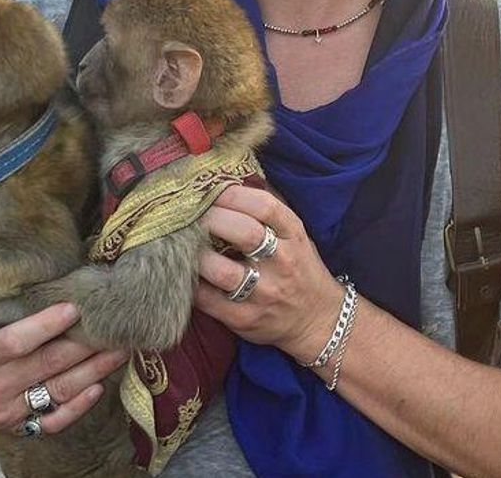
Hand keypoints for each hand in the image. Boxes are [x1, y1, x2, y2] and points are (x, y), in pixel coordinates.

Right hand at [0, 282, 127, 432]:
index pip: (16, 342)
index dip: (46, 326)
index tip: (73, 308)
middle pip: (48, 365)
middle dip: (84, 345)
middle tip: (114, 326)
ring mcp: (7, 410)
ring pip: (57, 392)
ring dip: (92, 372)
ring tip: (120, 351)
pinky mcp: (15, 424)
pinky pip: (51, 422)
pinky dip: (77, 408)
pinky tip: (99, 387)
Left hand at [194, 186, 343, 364]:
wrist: (318, 319)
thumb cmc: (299, 268)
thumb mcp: (294, 235)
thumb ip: (267, 210)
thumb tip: (228, 180)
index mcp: (293, 236)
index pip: (265, 207)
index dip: (232, 195)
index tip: (209, 190)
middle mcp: (281, 263)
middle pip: (244, 233)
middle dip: (211, 219)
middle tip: (188, 215)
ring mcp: (264, 293)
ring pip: (223, 271)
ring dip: (196, 255)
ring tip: (181, 245)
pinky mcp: (245, 319)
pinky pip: (209, 300)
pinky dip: (191, 284)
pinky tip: (184, 273)